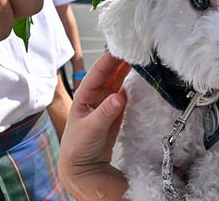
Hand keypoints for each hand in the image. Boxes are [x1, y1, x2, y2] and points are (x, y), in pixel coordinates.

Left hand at [58, 52, 130, 199]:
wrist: (82, 168)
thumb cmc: (78, 147)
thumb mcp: (91, 128)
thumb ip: (106, 112)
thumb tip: (120, 96)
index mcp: (84, 96)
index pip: (97, 73)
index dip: (108, 60)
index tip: (120, 49)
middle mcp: (94, 97)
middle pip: (109, 75)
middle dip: (120, 62)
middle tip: (135, 50)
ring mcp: (105, 105)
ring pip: (118, 84)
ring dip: (127, 73)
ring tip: (140, 61)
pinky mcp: (115, 114)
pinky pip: (125, 97)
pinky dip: (132, 89)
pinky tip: (140, 81)